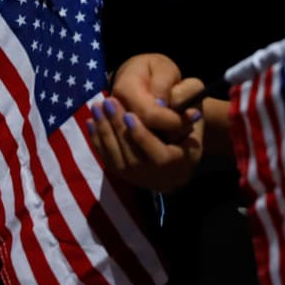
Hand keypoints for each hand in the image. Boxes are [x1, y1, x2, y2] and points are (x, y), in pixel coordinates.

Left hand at [86, 54, 203, 191]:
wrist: (182, 143)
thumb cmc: (188, 121)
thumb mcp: (193, 112)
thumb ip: (183, 109)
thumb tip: (164, 104)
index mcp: (182, 165)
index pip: (160, 157)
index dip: (142, 137)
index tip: (129, 114)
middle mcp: (161, 180)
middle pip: (133, 160)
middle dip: (118, 130)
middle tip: (108, 103)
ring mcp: (142, 181)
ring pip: (118, 162)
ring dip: (105, 133)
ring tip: (97, 108)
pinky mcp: (127, 178)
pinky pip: (109, 162)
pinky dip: (98, 141)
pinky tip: (91, 121)